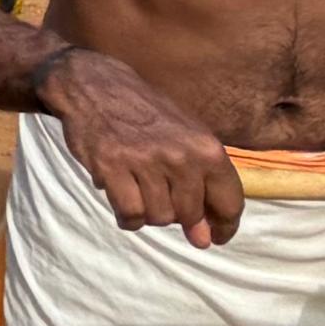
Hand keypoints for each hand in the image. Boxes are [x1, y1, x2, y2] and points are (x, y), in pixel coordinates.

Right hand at [39, 47, 243, 245]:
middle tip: (161, 196)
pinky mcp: (111, 167)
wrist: (95, 85)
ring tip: (141, 192)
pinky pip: (129, 214)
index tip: (213, 236)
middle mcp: (180, 157)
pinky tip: (123, 201)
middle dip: (177, 215)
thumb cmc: (147, 114)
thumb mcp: (186, 140)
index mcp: (207, 148)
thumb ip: (201, 187)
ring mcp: (144, 162)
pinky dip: (127, 216)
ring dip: (149, 213)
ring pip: (158, 218)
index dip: (223, 226)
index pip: (229, 203)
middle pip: (189, 215)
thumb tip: (203, 240)